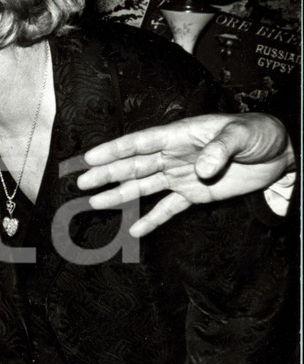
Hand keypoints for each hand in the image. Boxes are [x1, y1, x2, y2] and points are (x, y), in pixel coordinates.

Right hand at [79, 113, 295, 236]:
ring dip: (120, 194)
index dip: (115, 150)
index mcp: (180, 136)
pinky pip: (169, 208)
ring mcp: (182, 175)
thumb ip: (218, 150)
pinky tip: (135, 230)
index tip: (91, 157)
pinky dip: (152, 219)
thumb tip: (199, 170)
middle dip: (108, 174)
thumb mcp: (241, 134)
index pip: (141, 143)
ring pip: (144, 186)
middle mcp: (175, 155)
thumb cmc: (259, 133)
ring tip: (96, 203)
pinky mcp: (195, 193)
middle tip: (83, 183)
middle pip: (135, 166)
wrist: (280, 154)